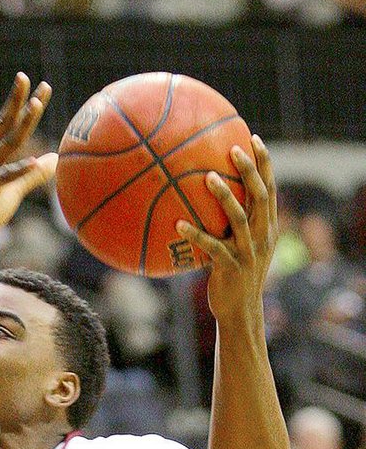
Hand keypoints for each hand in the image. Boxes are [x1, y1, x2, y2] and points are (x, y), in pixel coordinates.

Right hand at [0, 73, 55, 254]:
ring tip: (35, 106)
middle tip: (40, 85)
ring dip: (20, 124)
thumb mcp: (11, 191)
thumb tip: (55, 159)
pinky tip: (34, 160)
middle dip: (22, 103)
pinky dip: (17, 170)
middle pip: (6, 126)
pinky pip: (1, 178)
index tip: (40, 86)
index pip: (8, 124)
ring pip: (4, 145)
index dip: (23, 105)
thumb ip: (31, 175)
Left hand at [175, 134, 276, 324]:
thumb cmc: (233, 274)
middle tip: (233, 149)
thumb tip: (203, 195)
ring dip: (224, 197)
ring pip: (240, 219)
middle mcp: (263, 236)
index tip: (253, 138)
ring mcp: (249, 252)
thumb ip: (231, 222)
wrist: (240, 311)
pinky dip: (196, 235)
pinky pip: (213, 247)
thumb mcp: (239, 245)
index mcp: (267, 227)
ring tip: (208, 177)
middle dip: (249, 171)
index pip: (270, 188)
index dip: (264, 163)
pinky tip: (178, 224)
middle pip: (261, 196)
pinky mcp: (232, 268)